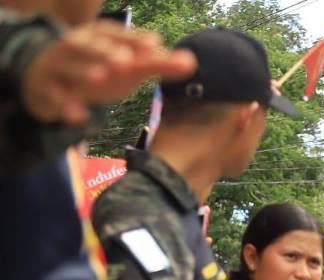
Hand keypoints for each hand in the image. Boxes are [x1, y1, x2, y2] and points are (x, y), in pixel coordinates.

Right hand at [22, 21, 196, 125]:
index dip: (133, 39)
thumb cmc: (100, 68)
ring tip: (100, 78)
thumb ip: (158, 64)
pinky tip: (77, 115)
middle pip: (90, 47)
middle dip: (106, 52)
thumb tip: (191, 61)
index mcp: (97, 36)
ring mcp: (58, 68)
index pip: (115, 33)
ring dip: (84, 72)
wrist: (49, 77)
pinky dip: (64, 105)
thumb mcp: (128, 66)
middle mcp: (76, 47)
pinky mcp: (46, 91)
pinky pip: (53, 97)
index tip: (154, 45)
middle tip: (126, 62)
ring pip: (69, 68)